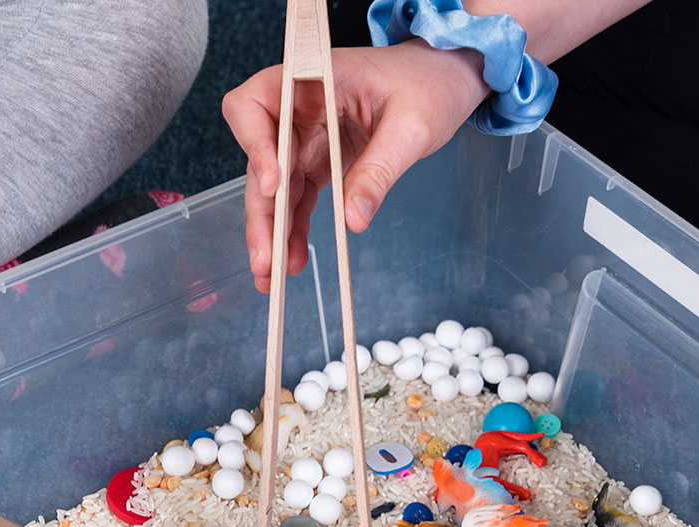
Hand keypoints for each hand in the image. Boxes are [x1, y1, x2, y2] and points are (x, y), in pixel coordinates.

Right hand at [223, 40, 488, 292]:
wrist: (444, 82)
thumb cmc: (429, 84)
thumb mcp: (411, 127)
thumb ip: (380, 170)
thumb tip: (352, 221)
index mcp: (311, 78)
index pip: (255, 105)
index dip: (254, 145)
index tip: (273, 186)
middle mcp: (298, 107)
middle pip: (259, 160)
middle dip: (261, 212)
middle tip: (265, 260)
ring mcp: (305, 137)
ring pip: (273, 189)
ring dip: (271, 232)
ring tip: (272, 275)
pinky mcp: (317, 162)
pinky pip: (297, 200)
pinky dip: (293, 231)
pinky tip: (293, 260)